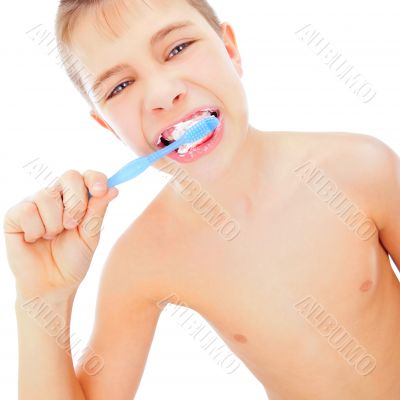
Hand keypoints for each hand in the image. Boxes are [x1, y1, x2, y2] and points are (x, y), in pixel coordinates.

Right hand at [3, 170, 118, 300]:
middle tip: (73, 226)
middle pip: (69, 176)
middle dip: (76, 203)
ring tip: (52, 237)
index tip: (100, 190)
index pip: (88, 176)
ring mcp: (35, 202)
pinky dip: (36, 230)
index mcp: (78, 198)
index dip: (95, 179)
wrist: (52, 284)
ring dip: (55, 224)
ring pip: (47, 195)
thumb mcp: (90, 235)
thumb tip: (113, 189)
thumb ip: (98, 211)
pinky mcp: (15, 214)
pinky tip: (35, 239)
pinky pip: (28, 211)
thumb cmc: (73, 259)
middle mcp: (57, 195)